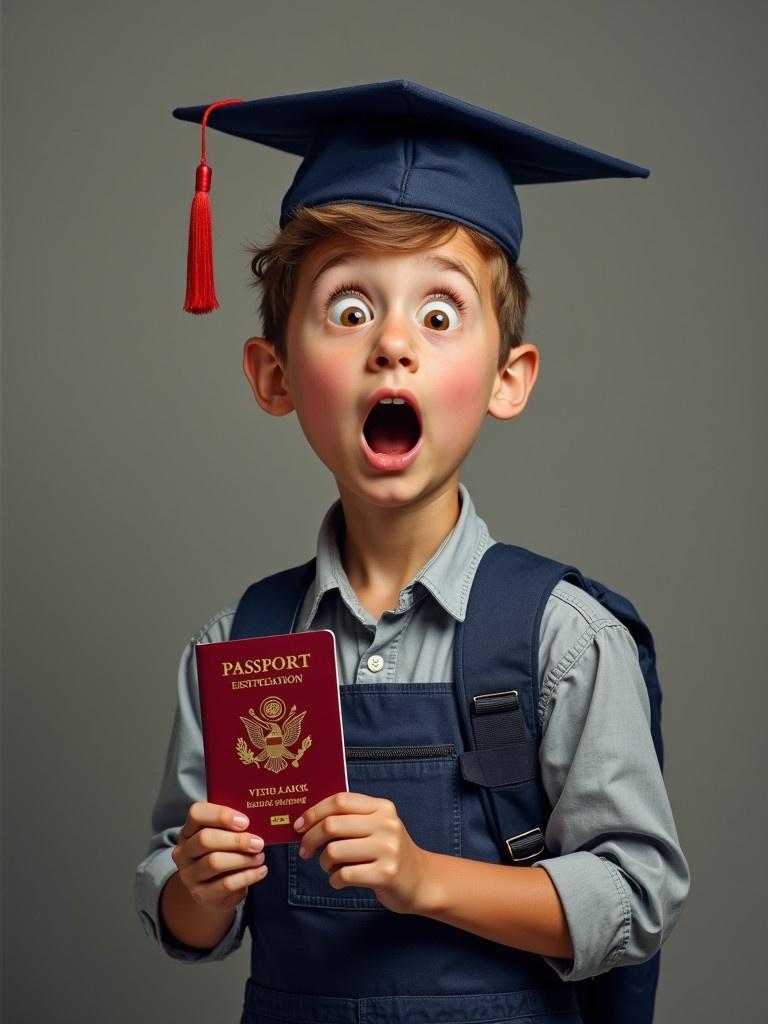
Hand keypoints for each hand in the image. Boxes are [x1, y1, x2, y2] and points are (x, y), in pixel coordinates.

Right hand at [172, 802, 267, 911]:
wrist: (215, 891)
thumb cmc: (223, 855)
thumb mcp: (223, 838)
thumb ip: (233, 827)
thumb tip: (258, 822)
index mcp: (189, 830)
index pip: (196, 814)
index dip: (221, 815)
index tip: (245, 822)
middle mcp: (184, 851)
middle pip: (205, 839)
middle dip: (236, 840)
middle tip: (258, 843)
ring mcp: (189, 875)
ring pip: (214, 862)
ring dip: (243, 859)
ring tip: (260, 857)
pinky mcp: (201, 894)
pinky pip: (226, 884)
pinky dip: (247, 876)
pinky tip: (261, 871)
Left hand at [293, 791, 430, 914]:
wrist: (422, 881)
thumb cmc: (389, 853)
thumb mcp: (377, 826)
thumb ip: (350, 818)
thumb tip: (307, 820)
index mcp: (382, 807)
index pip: (340, 800)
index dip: (314, 812)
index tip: (299, 825)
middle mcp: (386, 824)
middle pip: (332, 825)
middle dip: (310, 839)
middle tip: (304, 851)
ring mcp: (388, 849)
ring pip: (334, 851)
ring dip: (323, 863)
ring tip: (331, 868)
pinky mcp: (386, 874)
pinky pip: (344, 875)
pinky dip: (334, 880)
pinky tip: (341, 880)